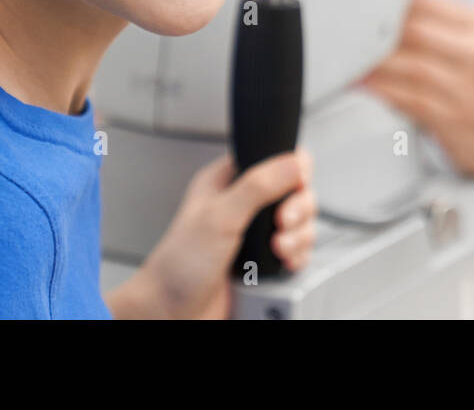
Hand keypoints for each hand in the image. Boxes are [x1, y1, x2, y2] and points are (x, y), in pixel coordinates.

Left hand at [127, 148, 315, 318]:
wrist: (172, 313)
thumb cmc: (178, 266)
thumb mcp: (219, 216)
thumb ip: (258, 186)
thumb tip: (294, 163)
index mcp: (229, 181)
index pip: (275, 159)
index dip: (293, 169)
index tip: (294, 186)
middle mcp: (245, 204)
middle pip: (297, 192)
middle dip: (297, 210)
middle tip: (281, 223)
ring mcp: (257, 234)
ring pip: (301, 223)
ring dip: (297, 237)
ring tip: (277, 249)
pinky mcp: (266, 260)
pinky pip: (299, 251)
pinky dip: (298, 257)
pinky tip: (282, 262)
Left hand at [359, 0, 473, 176]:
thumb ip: (440, 24)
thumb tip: (386, 7)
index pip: (425, 4)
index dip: (387, 4)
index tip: (359, 6)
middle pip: (415, 31)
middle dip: (376, 33)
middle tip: (344, 31)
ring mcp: (467, 88)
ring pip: (409, 66)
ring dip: (372, 63)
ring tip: (346, 58)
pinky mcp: (453, 119)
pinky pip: (408, 99)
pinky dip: (380, 90)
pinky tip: (362, 84)